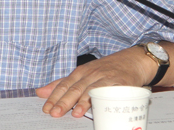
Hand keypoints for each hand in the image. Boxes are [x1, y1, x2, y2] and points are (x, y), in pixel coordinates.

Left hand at [36, 46, 151, 117]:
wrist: (133, 60)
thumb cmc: (106, 69)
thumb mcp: (84, 74)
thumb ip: (63, 83)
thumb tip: (40, 92)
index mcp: (80, 72)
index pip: (64, 85)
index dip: (54, 97)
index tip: (46, 108)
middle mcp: (90, 73)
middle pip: (74, 88)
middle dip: (63, 101)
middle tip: (54, 113)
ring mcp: (104, 77)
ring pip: (90, 89)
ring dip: (81, 102)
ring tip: (74, 113)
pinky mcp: (119, 82)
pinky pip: (108, 90)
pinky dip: (100, 98)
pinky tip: (95, 106)